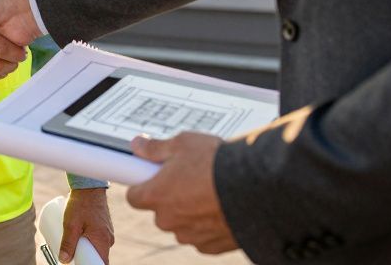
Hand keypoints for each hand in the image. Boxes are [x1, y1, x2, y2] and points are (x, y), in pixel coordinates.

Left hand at [61, 187, 113, 263]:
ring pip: (96, 246)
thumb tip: (64, 260)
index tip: (78, 262)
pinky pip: (97, 239)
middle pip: (97, 255)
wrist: (89, 185)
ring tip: (71, 241)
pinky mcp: (103, 226)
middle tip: (70, 252)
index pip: (101, 263)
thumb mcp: (71, 224)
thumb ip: (67, 243)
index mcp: (103, 240)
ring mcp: (107, 232)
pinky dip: (88, 240)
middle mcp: (108, 238)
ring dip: (85, 247)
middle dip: (84, 256)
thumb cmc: (81, 203)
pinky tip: (77, 235)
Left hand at [126, 133, 237, 254]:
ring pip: (181, 224)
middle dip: (170, 198)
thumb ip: (156, 148)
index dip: (142, 186)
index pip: (134, 196)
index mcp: (156, 195)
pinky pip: (202, 236)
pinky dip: (208, 225)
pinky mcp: (211, 246)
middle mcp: (169, 220)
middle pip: (159, 211)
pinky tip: (220, 207)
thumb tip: (138, 145)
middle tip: (188, 179)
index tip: (151, 178)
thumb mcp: (183, 143)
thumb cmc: (217, 163)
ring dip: (189, 212)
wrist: (256, 188)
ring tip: (209, 192)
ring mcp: (190, 235)